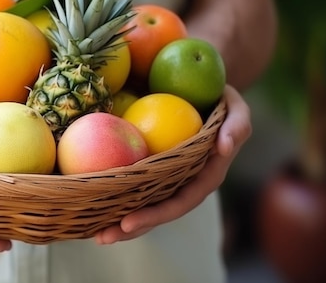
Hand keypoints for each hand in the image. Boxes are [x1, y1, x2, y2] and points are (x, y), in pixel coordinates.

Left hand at [95, 85, 251, 243]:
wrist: (202, 88)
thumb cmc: (220, 99)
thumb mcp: (236, 107)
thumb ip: (238, 125)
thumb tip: (224, 146)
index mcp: (204, 176)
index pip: (180, 202)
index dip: (156, 215)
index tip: (128, 222)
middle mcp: (185, 183)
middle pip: (157, 212)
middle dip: (131, 228)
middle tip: (102, 237)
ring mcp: (168, 177)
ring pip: (142, 203)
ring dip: (118, 221)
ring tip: (92, 233)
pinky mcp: (151, 166)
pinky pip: (131, 182)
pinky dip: (112, 194)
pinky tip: (87, 201)